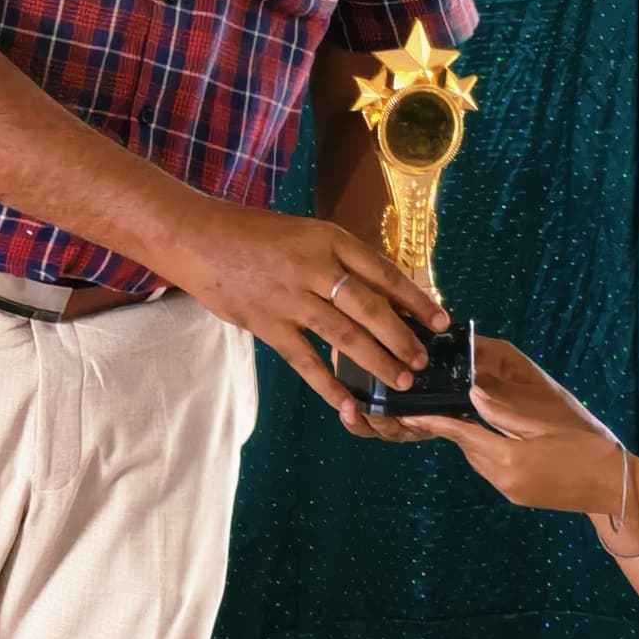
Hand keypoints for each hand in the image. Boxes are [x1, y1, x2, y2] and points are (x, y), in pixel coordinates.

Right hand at [149, 193, 444, 429]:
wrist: (197, 237)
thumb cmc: (254, 235)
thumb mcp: (304, 234)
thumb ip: (338, 262)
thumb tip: (383, 296)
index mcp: (328, 239)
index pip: (384, 272)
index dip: (416, 299)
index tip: (441, 321)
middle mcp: (313, 267)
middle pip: (370, 307)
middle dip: (402, 337)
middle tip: (423, 361)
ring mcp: (289, 298)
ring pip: (344, 335)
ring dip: (377, 361)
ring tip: (401, 382)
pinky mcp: (266, 324)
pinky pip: (304, 360)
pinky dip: (328, 385)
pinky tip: (349, 404)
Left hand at [404, 336, 628, 516]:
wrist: (614, 488)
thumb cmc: (587, 449)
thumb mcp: (545, 424)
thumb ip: (505, 412)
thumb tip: (473, 394)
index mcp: (509, 458)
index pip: (462, 434)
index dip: (435, 422)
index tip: (409, 412)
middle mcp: (504, 479)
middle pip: (467, 447)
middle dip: (452, 427)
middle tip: (434, 405)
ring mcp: (510, 491)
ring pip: (477, 459)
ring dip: (470, 440)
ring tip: (460, 416)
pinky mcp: (517, 496)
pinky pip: (492, 470)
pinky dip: (485, 452)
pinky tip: (491, 437)